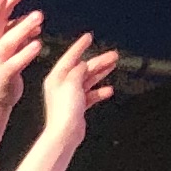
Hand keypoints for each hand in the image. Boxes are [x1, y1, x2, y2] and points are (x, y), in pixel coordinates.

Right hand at [0, 0, 46, 117]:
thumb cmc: (2, 66)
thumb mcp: (7, 44)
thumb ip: (18, 30)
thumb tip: (34, 19)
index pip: (1, 6)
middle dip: (6, 0)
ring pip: (7, 41)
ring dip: (22, 28)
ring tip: (39, 16)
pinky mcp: (3, 75)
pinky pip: (14, 63)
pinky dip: (25, 54)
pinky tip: (38, 45)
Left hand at [29, 31, 115, 170]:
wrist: (65, 133)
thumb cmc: (64, 110)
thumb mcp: (72, 83)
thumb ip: (78, 71)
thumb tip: (83, 65)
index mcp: (57, 77)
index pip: (70, 57)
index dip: (80, 46)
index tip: (88, 37)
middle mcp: (62, 85)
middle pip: (83, 68)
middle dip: (98, 61)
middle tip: (113, 54)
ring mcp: (69, 96)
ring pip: (88, 80)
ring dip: (101, 72)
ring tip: (113, 65)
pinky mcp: (77, 107)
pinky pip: (90, 95)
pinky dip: (99, 92)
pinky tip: (109, 90)